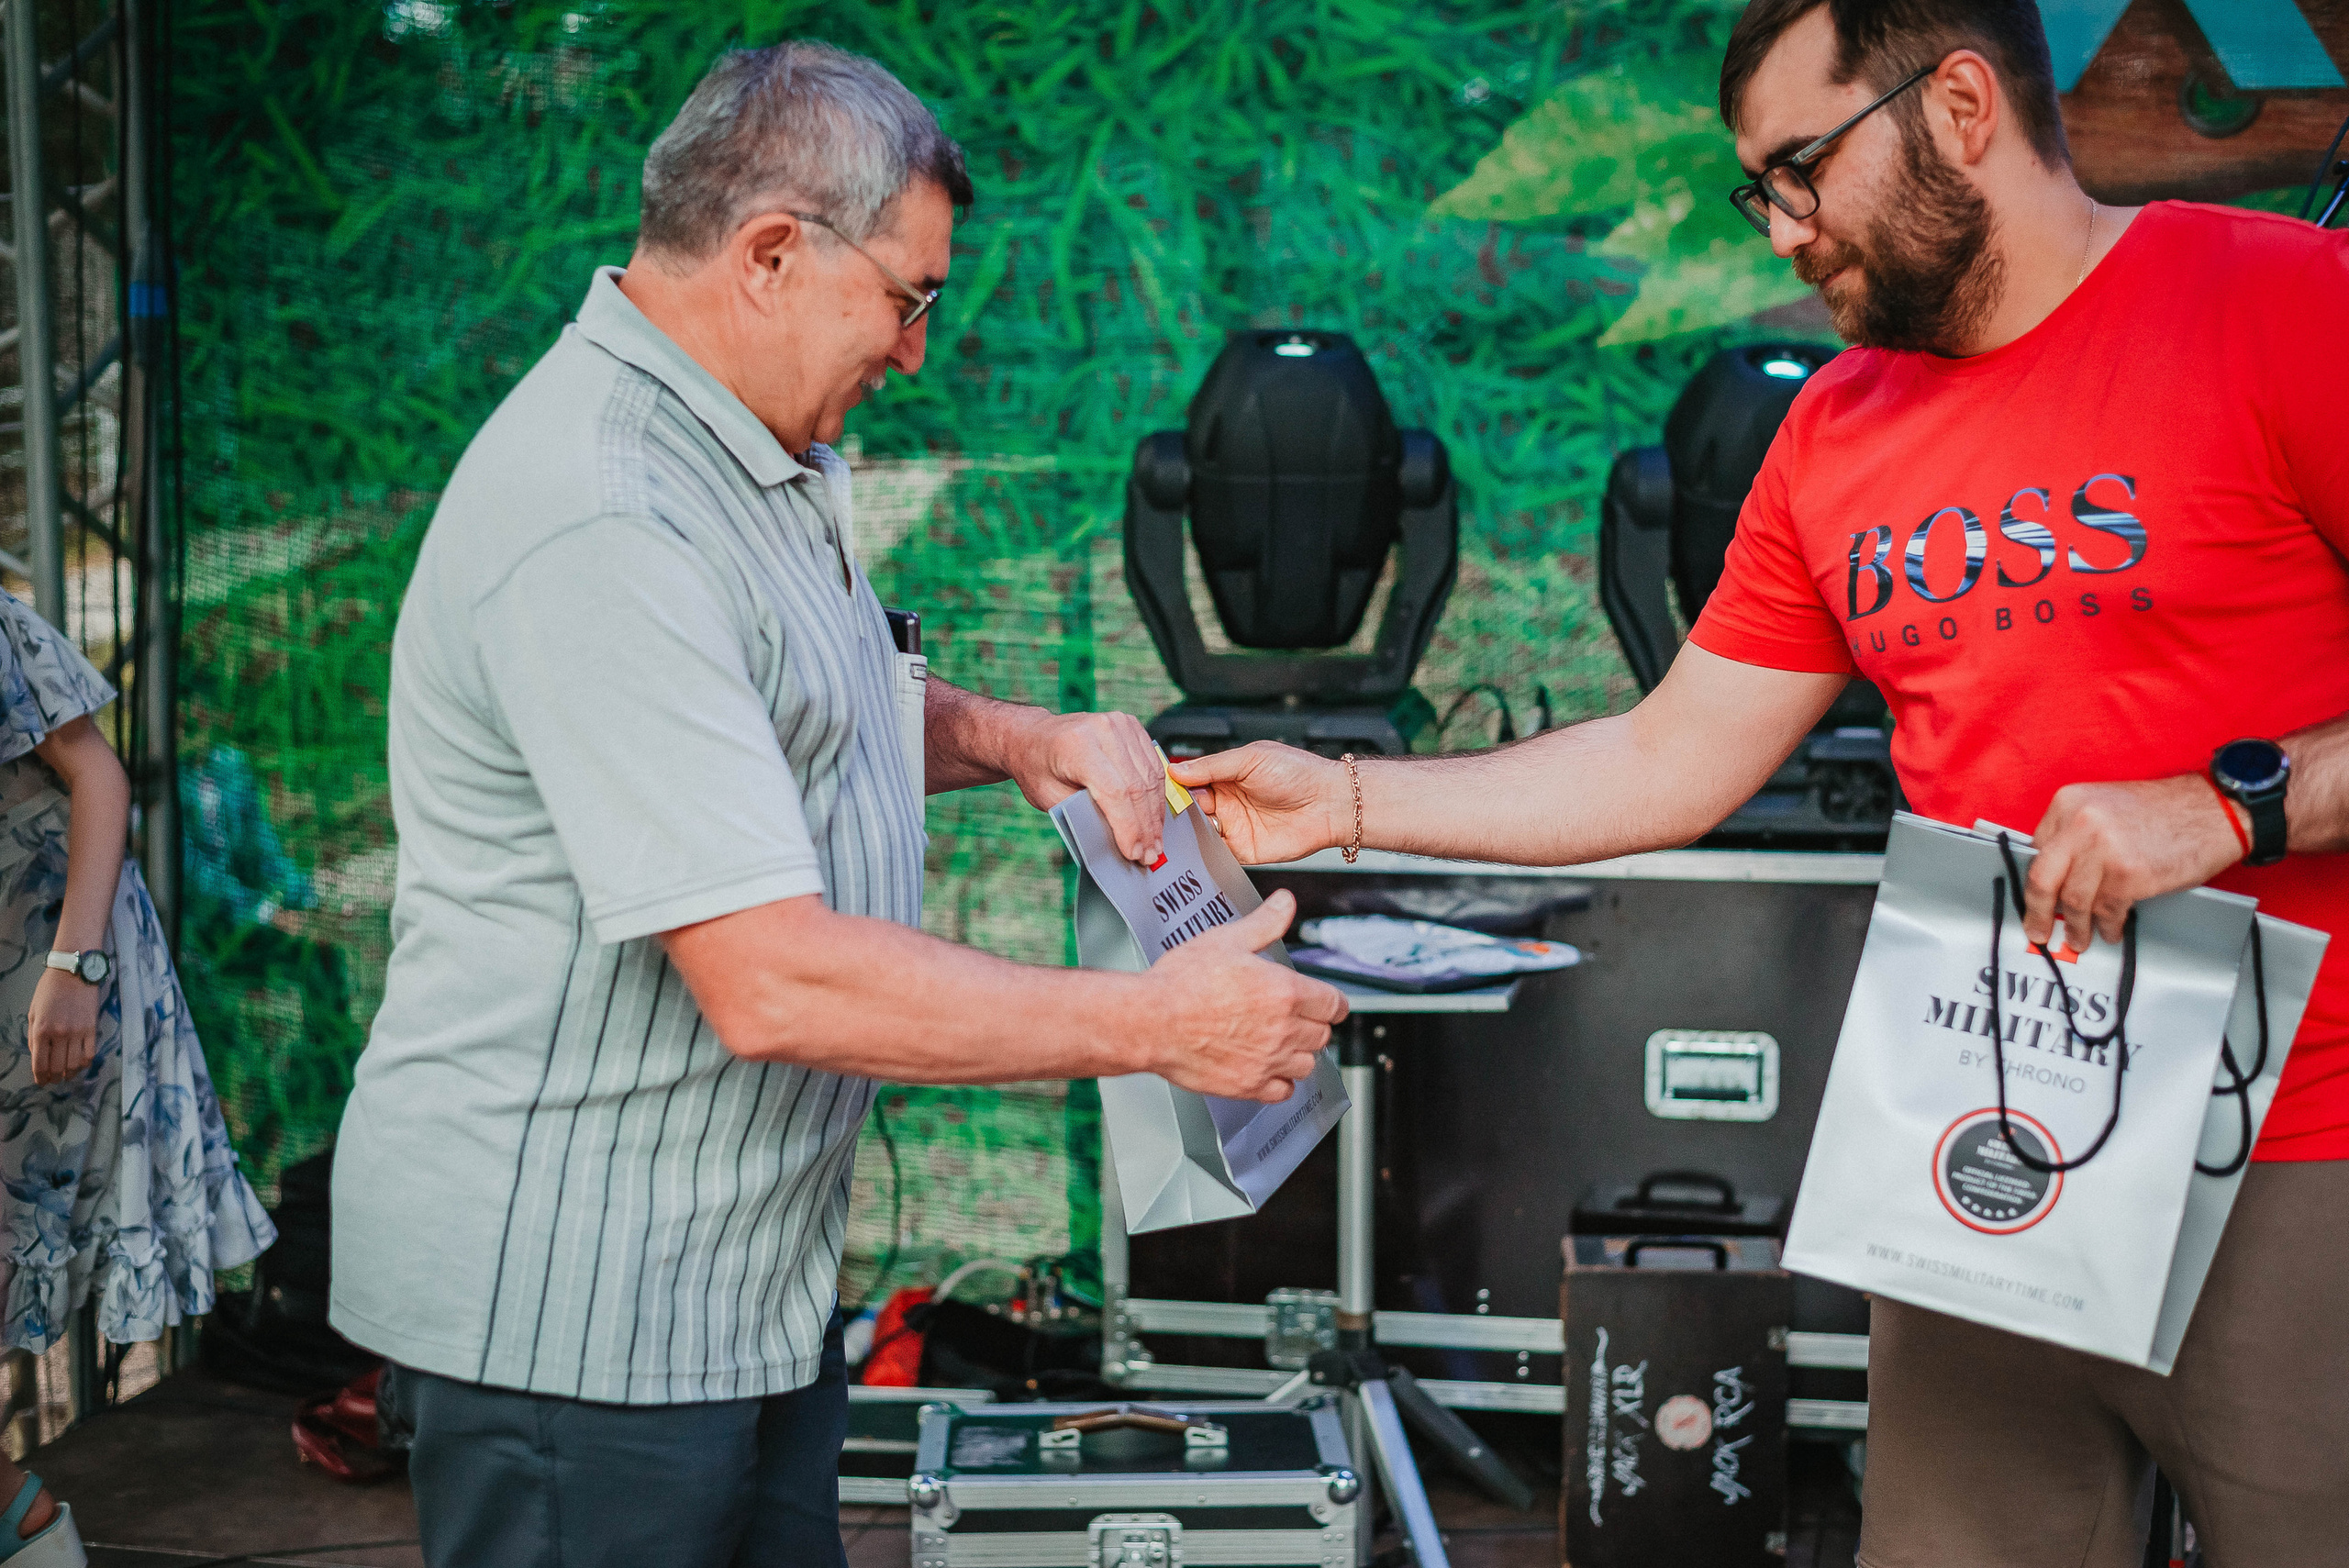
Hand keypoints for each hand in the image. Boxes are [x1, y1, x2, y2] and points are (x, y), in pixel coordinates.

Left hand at [28, 967, 98, 1086]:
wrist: (73, 973)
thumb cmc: (49, 990)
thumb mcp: (33, 1012)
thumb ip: (33, 1036)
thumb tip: (37, 1055)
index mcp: (41, 1030)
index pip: (39, 1063)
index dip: (40, 1077)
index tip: (42, 1082)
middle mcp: (59, 1034)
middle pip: (57, 1067)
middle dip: (54, 1078)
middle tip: (54, 1080)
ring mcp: (77, 1032)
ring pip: (74, 1064)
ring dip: (70, 1074)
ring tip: (68, 1076)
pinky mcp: (92, 1028)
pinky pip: (90, 1053)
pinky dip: (85, 1064)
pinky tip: (81, 1065)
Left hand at [1006, 710, 1166, 864]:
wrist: (1033, 736)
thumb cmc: (1038, 768)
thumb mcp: (1051, 799)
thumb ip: (1084, 815)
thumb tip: (1120, 839)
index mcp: (1077, 745)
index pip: (1115, 792)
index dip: (1128, 827)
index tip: (1134, 853)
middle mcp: (1102, 730)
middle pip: (1136, 787)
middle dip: (1145, 826)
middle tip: (1150, 854)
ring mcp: (1120, 725)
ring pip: (1150, 778)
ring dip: (1155, 814)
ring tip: (1155, 841)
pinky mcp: (1132, 727)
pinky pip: (1153, 766)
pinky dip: (1156, 795)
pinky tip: (1154, 817)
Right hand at [1143, 891, 1349, 1102]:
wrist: (1151, 1021)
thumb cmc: (1182, 983)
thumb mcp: (1226, 940)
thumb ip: (1264, 923)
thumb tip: (1285, 904)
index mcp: (1284, 992)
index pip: (1333, 1004)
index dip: (1333, 1002)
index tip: (1329, 1004)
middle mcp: (1282, 1030)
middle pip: (1322, 1035)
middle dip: (1314, 1024)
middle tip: (1298, 1018)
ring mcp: (1267, 1061)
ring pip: (1307, 1064)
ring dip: (1300, 1053)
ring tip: (1283, 1042)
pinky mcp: (1248, 1085)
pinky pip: (1282, 1091)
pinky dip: (1280, 1082)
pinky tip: (1268, 1069)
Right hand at [1167, 743, 1350, 865]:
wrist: (1328, 803)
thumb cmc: (1298, 773)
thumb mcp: (1250, 759)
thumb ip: (1212, 766)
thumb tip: (1176, 769)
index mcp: (1226, 775)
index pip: (1190, 780)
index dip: (1174, 784)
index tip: (1157, 787)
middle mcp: (1227, 800)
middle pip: (1189, 807)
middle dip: (1176, 809)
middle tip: (1163, 810)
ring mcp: (1233, 826)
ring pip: (1198, 830)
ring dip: (1186, 830)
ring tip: (1175, 828)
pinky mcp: (1242, 849)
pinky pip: (1215, 851)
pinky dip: (1202, 850)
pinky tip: (1193, 845)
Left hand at [2022, 774, 2244, 951]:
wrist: (2215, 810)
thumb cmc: (2164, 811)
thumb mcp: (2105, 806)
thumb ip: (2077, 834)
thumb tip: (2057, 875)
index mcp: (2069, 802)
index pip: (2037, 850)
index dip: (2038, 881)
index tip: (2036, 900)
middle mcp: (2080, 823)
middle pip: (2043, 878)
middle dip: (2037, 911)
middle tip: (2037, 930)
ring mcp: (2103, 849)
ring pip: (2074, 900)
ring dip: (2076, 926)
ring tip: (2079, 939)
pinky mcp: (2128, 875)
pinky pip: (2106, 910)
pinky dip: (2107, 925)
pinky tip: (2111, 930)